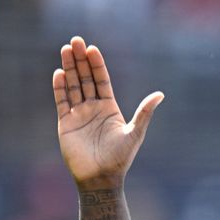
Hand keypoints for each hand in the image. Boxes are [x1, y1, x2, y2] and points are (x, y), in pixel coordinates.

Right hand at [53, 36, 163, 188]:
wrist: (101, 178)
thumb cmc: (120, 158)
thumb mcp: (135, 133)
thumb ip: (144, 112)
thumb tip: (161, 94)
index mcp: (110, 108)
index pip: (102, 80)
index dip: (97, 65)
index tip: (92, 48)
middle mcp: (93, 108)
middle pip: (86, 78)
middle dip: (80, 60)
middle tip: (75, 41)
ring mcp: (78, 115)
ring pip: (73, 86)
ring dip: (69, 68)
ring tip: (65, 49)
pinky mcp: (66, 124)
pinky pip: (61, 102)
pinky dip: (60, 88)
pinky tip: (59, 73)